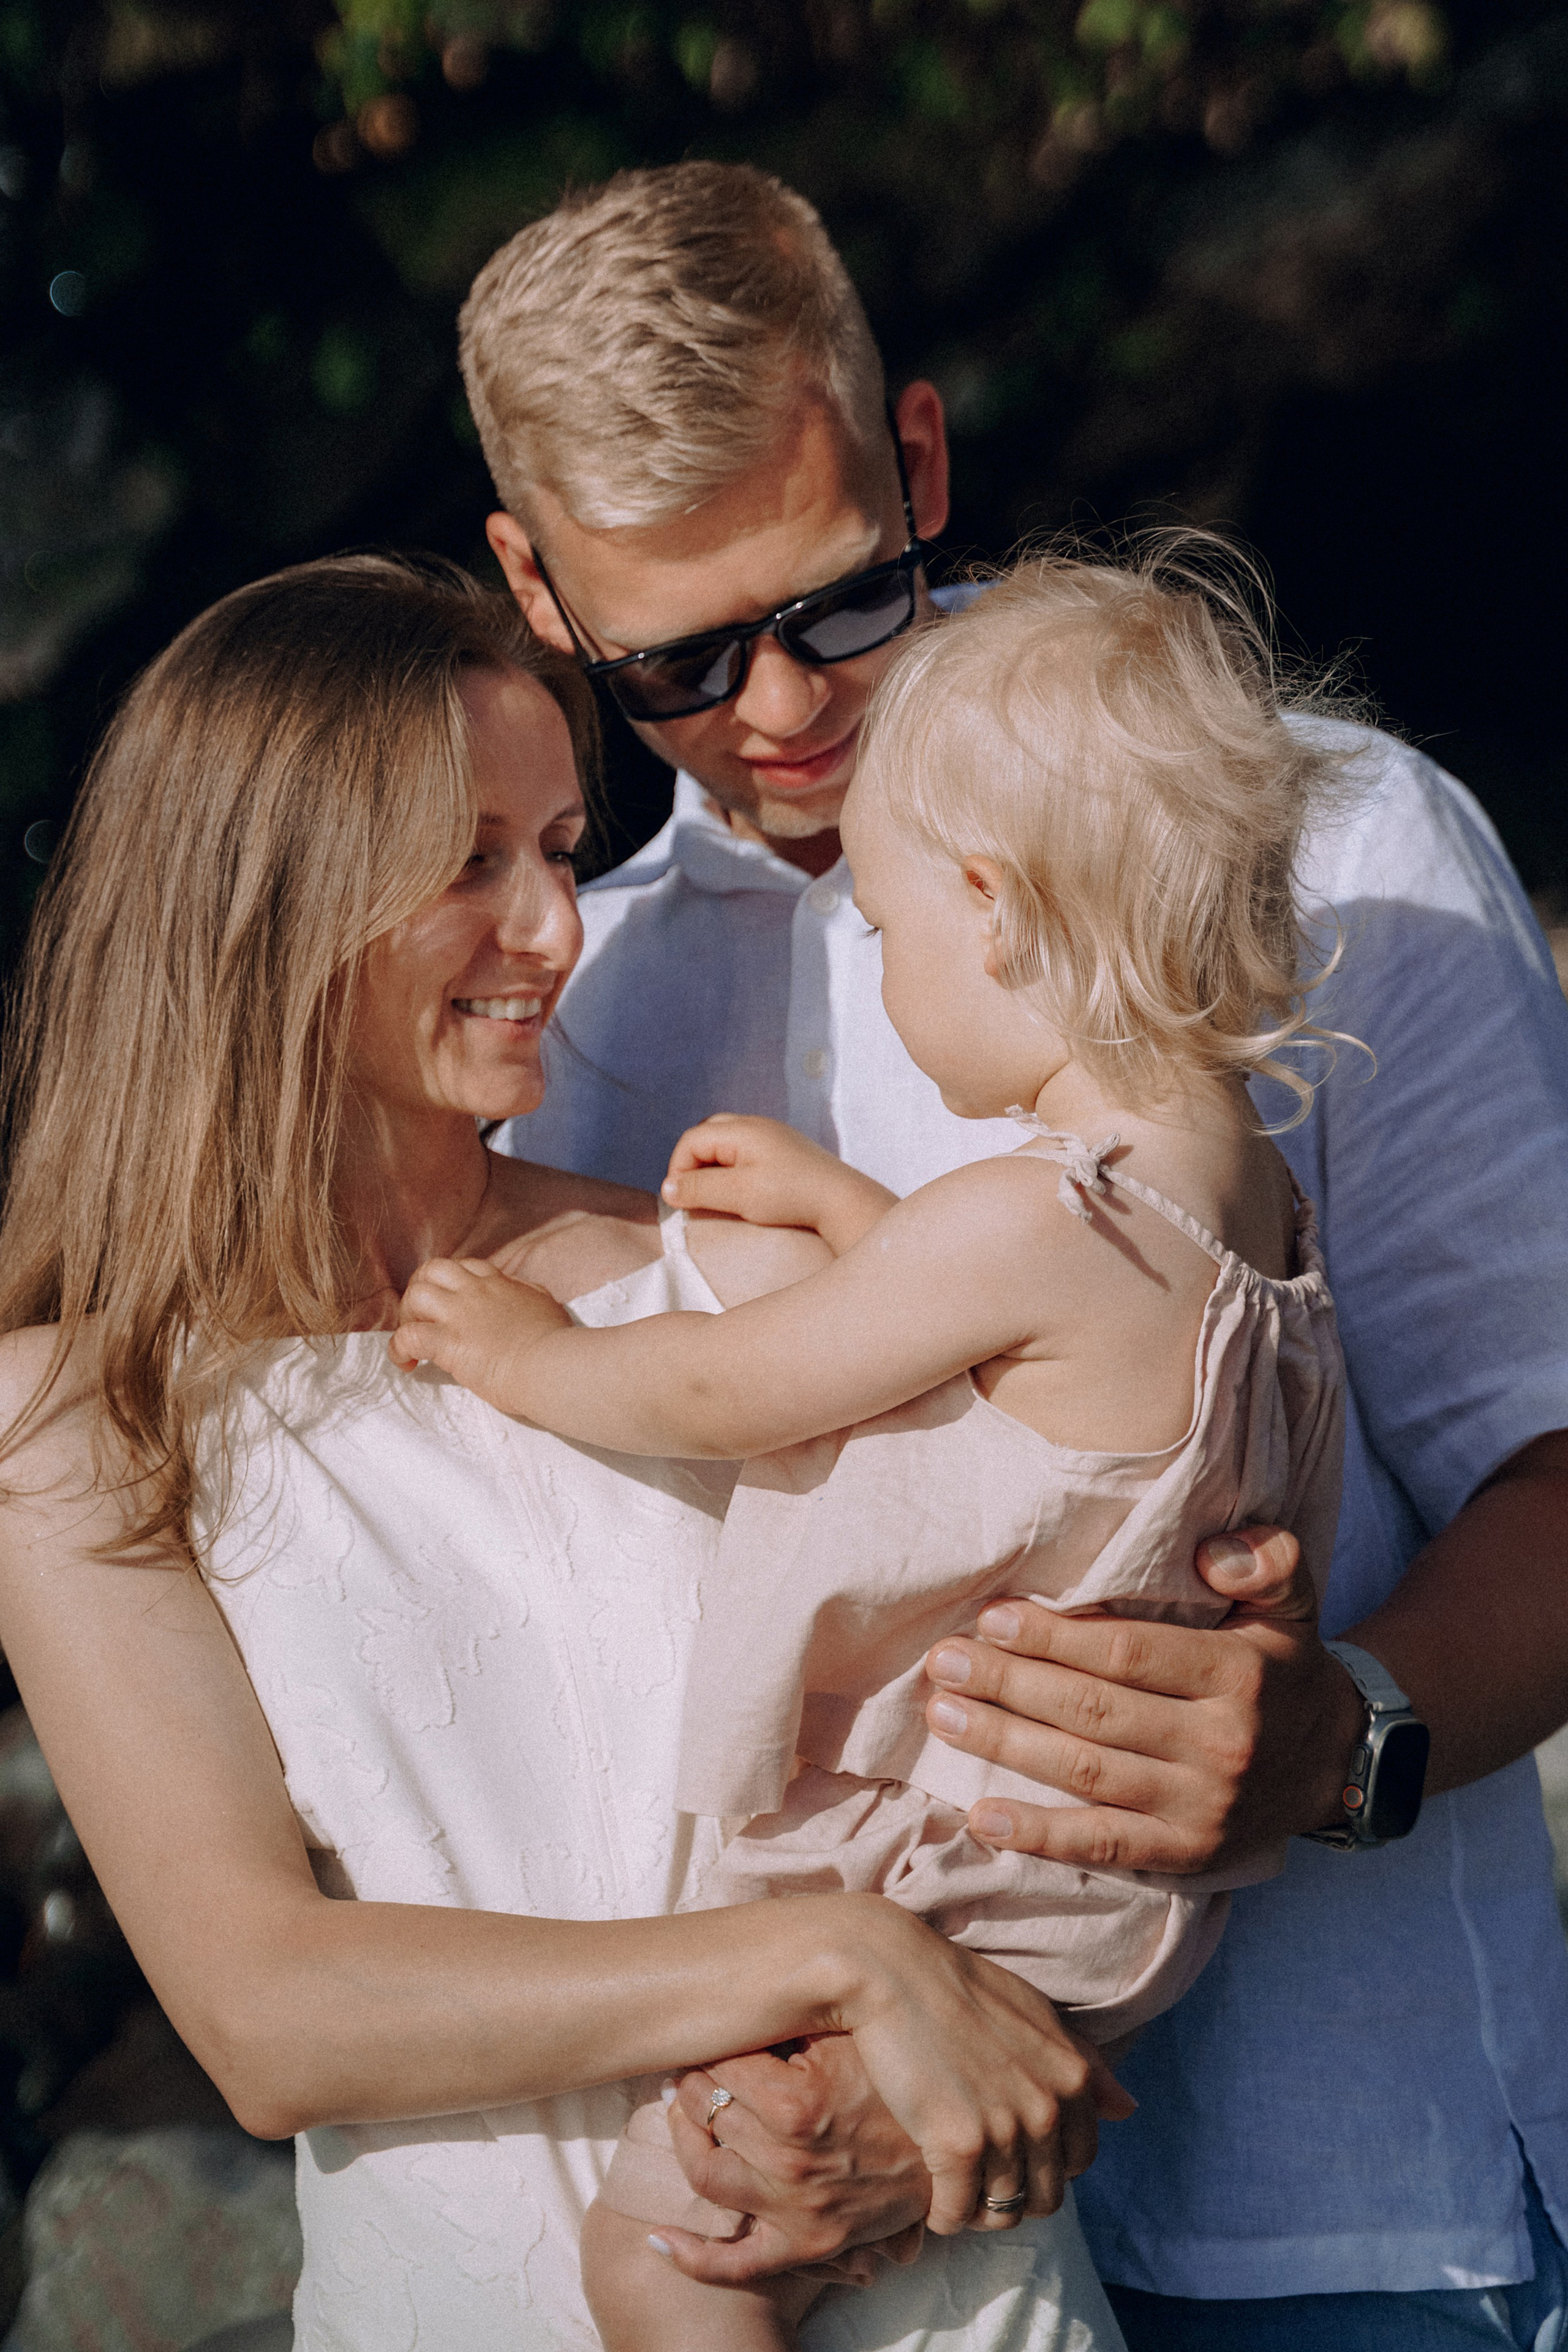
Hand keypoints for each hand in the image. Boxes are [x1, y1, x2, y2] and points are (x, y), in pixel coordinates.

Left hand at [388, 1255, 569, 1410]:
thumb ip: (529, 1295)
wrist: (551, 1366)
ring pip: (415, 1295)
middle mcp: (475, 1292)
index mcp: (499, 1284)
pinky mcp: (448, 1342)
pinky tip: (406, 1363)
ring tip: (414, 1341)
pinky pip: (407, 1336)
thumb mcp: (547, 1305)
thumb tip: (523, 1294)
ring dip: (407, 1317)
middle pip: (431, 1270)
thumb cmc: (556, 1344)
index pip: (465, 1266)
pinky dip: (398, 1349)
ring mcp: (460, 1314)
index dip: (450, 1282)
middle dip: (420, 1290)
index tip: (450, 1304)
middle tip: (423, 1319)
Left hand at [649, 2035, 930, 2286]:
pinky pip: (735, 2262)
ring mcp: (795, 2207)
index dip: (708, 2046)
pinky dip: (690, 2256)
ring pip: (705, 2173)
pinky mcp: (805, 2243)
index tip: (706, 2035)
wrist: (951, 2148)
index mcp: (798, 2103)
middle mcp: (790, 2160)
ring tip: (683, 2115)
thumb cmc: (898, 2080)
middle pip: (707, 2112)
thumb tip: (742, 1987)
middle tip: (688, 2067)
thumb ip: (796, 2020)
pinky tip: (659, 2238)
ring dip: (682, 2139)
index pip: (721, 2067)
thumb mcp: (851, 2039)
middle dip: (690, 2083)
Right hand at [662, 1115, 892, 1254]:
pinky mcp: (785, 1151)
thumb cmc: (791, 1196)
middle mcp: (756, 1125)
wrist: (842, 1200)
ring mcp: (772, 1136)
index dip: (678, 1170)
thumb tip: (668, 1189)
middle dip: (693, 1164)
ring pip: (726, 1143)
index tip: (681, 1201)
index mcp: (742, 1129)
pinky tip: (742, 1191)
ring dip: (713, 1166)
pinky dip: (733, 1168)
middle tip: (695, 1195)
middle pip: (707, 1135)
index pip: (691, 1140)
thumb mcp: (739, 1195)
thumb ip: (700, 1189)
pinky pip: (746, 1151)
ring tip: (716, 1195)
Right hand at [821, 1900, 1133, 2237]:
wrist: (892, 1971)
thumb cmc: (960, 1987)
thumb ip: (1085, 2064)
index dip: (1046, 2164)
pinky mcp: (958, 2145)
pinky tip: (931, 2196)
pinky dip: (943, 2214)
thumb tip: (1129, 2109)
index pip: (1080, 2161)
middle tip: (981, 2178)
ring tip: (955, 2190)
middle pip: (1046, 2196)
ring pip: (1003, 2211)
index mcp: (1073, 2077)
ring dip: (978, 2210)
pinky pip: (956, 2212)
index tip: (1014, 2156)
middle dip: (1015, 2195)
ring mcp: (1006, 2129)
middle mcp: (1049, 2108)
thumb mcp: (1037, 2014)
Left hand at [924, 1528, 1364, 1873]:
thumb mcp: (1293, 1603)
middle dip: (1009, 1684)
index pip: (1128, 1653)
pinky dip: (1039, 1836)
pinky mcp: (1185, 1853)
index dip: (1055, 1637)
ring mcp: (1201, 1807)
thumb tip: (1212, 1552)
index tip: (992, 1617)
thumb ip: (1267, 1560)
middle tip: (944, 1661)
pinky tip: (982, 1819)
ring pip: (1085, 1773)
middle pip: (1094, 1711)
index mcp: (1238, 1675)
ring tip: (943, 1715)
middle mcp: (1220, 1745)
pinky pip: (1103, 1846)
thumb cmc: (1285, 1668)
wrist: (1337, 1764)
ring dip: (1005, 1745)